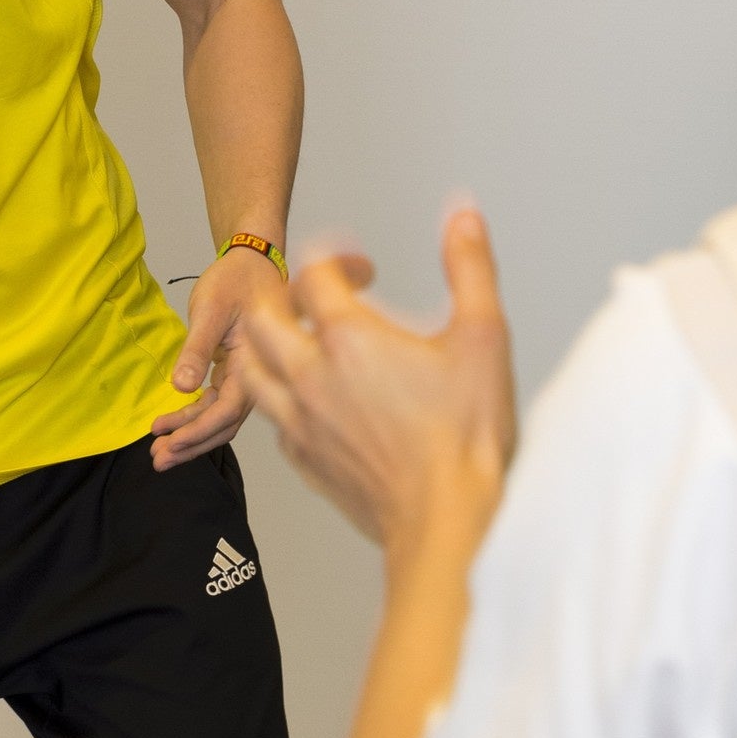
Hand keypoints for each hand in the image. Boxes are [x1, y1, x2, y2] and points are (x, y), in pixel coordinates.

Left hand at [149, 245, 285, 468]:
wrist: (251, 261)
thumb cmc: (237, 280)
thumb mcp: (212, 310)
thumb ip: (198, 349)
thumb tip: (182, 387)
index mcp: (255, 365)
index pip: (226, 411)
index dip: (197, 430)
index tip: (168, 440)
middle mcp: (252, 378)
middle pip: (223, 424)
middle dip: (190, 444)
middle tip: (157, 459)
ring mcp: (243, 378)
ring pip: (217, 419)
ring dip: (190, 437)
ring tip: (158, 451)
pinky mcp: (231, 374)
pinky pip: (214, 405)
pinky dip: (193, 418)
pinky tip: (171, 427)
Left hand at [237, 209, 516, 548]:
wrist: (446, 523)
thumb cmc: (467, 437)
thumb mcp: (483, 337)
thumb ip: (470, 267)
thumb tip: (463, 214)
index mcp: (350, 339)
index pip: (314, 274)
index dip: (335, 259)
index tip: (358, 268)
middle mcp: (311, 376)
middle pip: (260, 318)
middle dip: (281, 296)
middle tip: (314, 297)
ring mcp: (300, 422)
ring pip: (253, 371)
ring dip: (269, 348)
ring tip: (299, 342)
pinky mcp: (303, 461)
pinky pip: (273, 419)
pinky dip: (283, 399)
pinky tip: (314, 401)